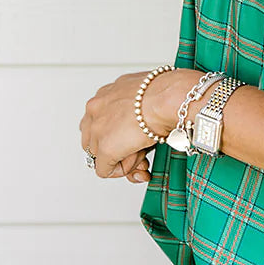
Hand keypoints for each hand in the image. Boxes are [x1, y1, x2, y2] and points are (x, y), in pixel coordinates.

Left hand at [79, 68, 204, 181]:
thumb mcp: (142, 98)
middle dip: (118, 151)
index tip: (130, 139)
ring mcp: (97, 129)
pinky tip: (140, 160)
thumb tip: (138, 124)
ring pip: (101, 156)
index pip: (99, 122)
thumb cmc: (163, 93)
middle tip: (138, 153)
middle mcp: (96, 110)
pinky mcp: (104, 148)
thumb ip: (134, 111)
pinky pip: (105, 170)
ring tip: (143, 153)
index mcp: (104, 95)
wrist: (166, 98)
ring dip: (123, 159)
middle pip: (97, 141)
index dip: (116, 136)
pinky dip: (122, 171)